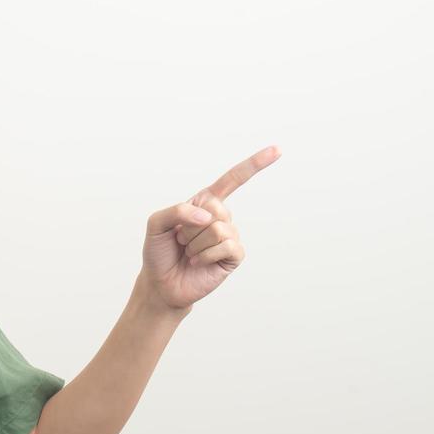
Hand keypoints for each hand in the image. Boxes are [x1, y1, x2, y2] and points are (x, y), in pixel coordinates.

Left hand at [139, 145, 280, 310]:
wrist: (161, 283)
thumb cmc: (159, 252)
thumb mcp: (155, 224)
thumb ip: (176, 210)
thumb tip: (208, 216)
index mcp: (204, 202)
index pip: (233, 180)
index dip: (254, 165)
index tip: (278, 150)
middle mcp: (221, 217)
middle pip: (216, 208)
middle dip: (189, 226)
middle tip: (181, 240)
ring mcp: (230, 236)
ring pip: (218, 229)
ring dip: (195, 243)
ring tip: (189, 252)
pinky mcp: (234, 256)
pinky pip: (226, 246)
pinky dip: (206, 255)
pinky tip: (198, 262)